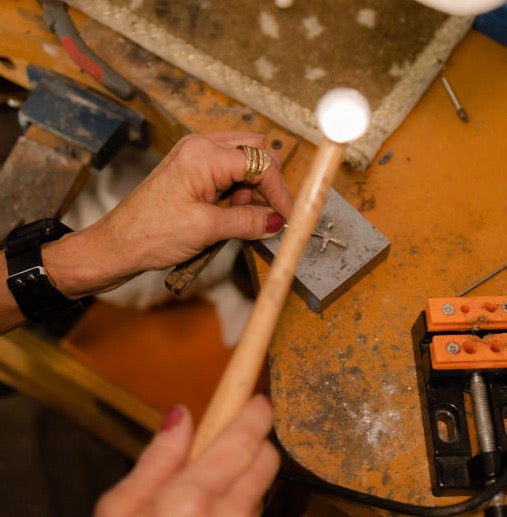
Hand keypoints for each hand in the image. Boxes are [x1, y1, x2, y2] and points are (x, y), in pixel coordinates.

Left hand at [93, 131, 291, 268]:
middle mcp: (200, 146)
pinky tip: (231, 214)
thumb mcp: (206, 229)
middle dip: (264, 185)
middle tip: (262, 217)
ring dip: (251, 190)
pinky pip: (227, 173)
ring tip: (241, 220)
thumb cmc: (150, 234)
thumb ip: (247, 221)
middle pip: (254, 153)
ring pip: (243, 162)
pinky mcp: (192, 170)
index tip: (286, 215)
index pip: (260, 162)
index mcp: (203, 154)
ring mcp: (194, 156)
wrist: (117, 245)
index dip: (278, 190)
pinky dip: (237, 192)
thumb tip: (276, 220)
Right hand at [94, 395, 279, 516]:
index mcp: (189, 503)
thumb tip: (180, 414)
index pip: (241, 440)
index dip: (254, 414)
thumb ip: (155, 459)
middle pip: (264, 463)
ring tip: (209, 495)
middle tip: (232, 443)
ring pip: (259, 495)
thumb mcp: (119, 513)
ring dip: (245, 482)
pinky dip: (240, 513)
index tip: (259, 402)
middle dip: (253, 445)